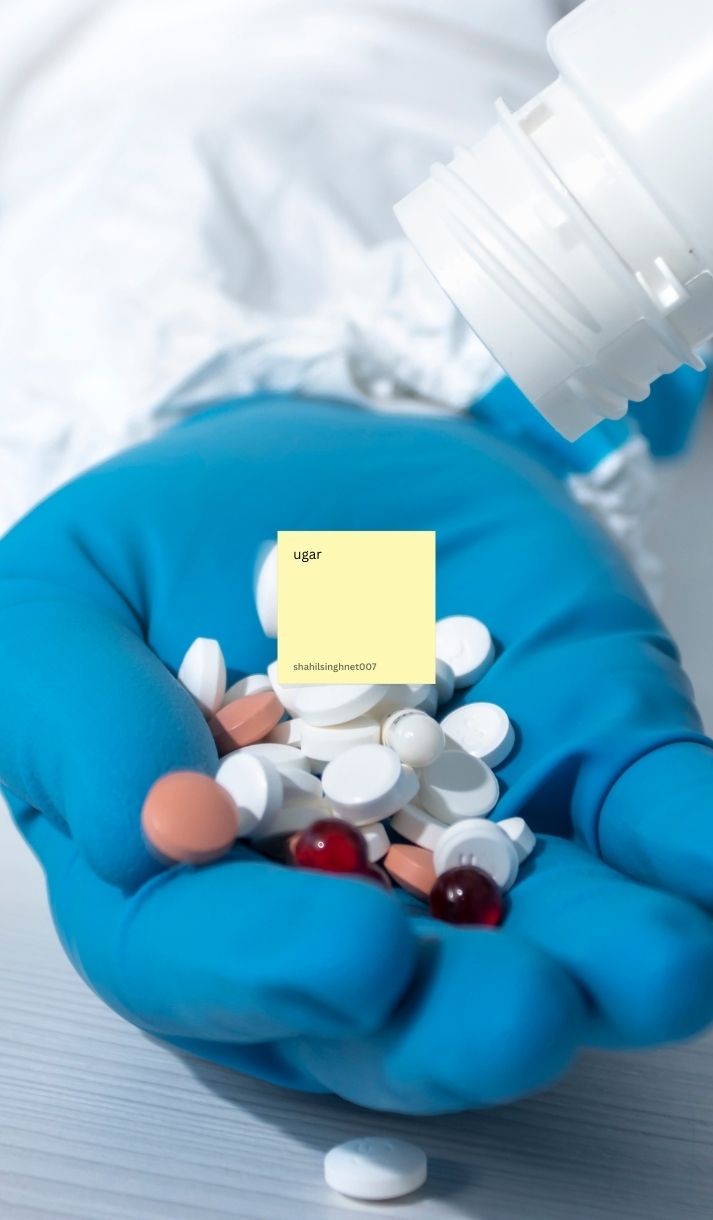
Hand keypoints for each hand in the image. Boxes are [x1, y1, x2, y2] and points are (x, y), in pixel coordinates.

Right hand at [2, 395, 712, 1114]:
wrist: (300, 469)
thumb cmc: (156, 547)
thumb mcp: (56, 607)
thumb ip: (74, 717)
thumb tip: (147, 829)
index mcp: (193, 882)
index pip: (209, 963)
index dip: (268, 972)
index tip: (346, 954)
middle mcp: (341, 894)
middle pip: (391, 1007)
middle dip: (461, 1021)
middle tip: (523, 1009)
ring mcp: (479, 841)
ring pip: (542, 944)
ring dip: (609, 967)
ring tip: (659, 964)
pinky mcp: (586, 767)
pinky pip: (648, 826)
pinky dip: (688, 854)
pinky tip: (706, 875)